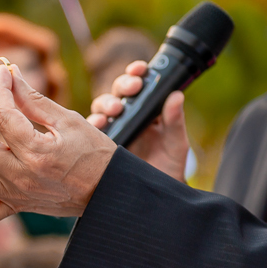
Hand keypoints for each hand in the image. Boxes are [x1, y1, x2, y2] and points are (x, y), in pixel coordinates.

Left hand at [0, 63, 116, 226]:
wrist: (110, 192)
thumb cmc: (95, 153)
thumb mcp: (68, 120)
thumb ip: (33, 99)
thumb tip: (8, 75)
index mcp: (38, 154)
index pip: (3, 115)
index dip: (0, 88)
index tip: (4, 74)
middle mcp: (21, 178)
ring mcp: (15, 196)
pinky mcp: (16, 206)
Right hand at [87, 61, 189, 181]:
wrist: (155, 199)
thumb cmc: (168, 169)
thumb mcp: (176, 144)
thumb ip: (175, 121)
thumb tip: (177, 95)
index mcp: (147, 111)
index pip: (139, 85)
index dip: (136, 72)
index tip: (140, 69)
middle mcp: (127, 117)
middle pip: (118, 93)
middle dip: (122, 86)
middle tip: (132, 89)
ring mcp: (112, 130)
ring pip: (102, 108)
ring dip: (106, 104)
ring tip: (115, 109)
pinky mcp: (98, 145)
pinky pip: (89, 131)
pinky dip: (91, 124)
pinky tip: (98, 125)